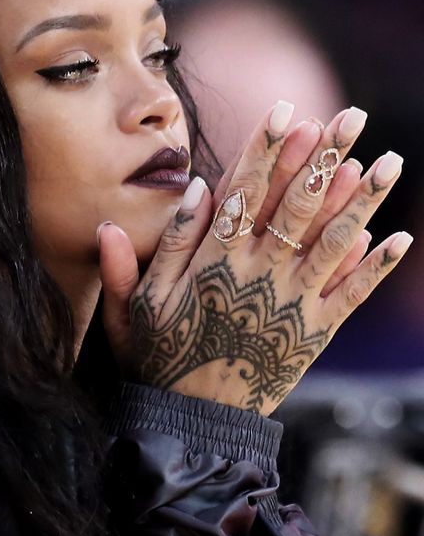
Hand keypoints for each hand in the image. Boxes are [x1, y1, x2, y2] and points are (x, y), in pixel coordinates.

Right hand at [98, 102, 411, 414]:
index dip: (266, 150)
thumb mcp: (138, 305)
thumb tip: (190, 186)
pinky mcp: (314, 334)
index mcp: (214, 262)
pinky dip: (375, 267)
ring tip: (389, 162)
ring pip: (333, 242)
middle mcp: (258, 275)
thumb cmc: (160, 361)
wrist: (193, 424)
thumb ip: (157, 247)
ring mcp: (291, 304)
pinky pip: (351, 296)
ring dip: (363, 201)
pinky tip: (400, 237)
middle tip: (352, 116)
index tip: (286, 111)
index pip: (245, 193)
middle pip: (297, 205)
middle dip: (325, 158)